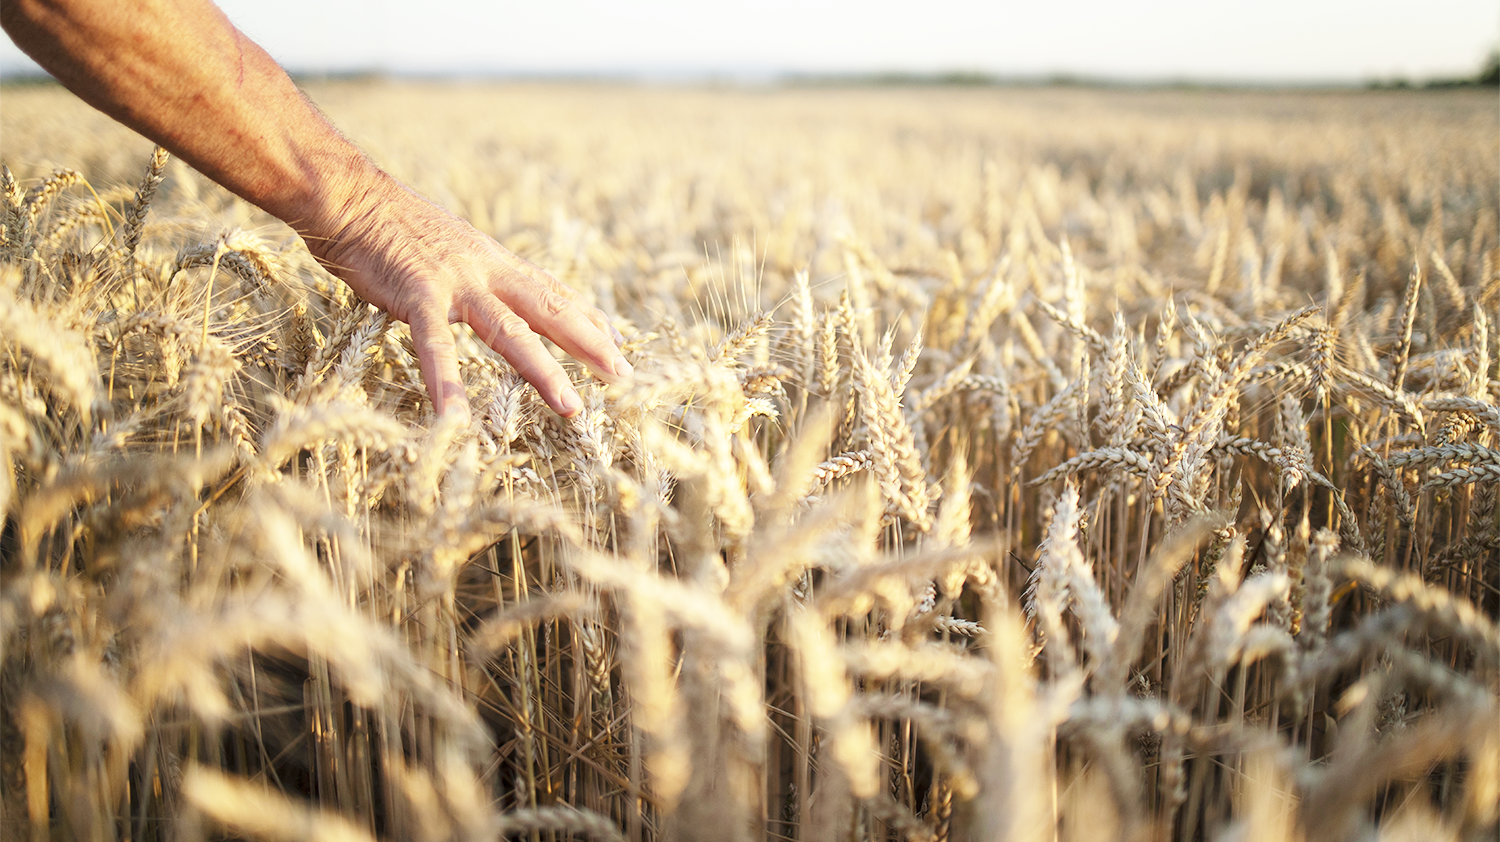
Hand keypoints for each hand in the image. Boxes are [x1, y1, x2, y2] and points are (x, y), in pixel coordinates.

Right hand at [306, 172, 629, 422]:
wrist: (347, 194)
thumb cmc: (389, 224)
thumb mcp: (449, 245)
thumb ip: (474, 272)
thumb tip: (491, 291)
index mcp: (494, 261)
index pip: (552, 291)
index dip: (587, 317)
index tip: (617, 341)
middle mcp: (486, 270)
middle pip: (550, 309)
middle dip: (590, 344)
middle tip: (624, 377)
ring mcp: (455, 282)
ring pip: (510, 331)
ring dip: (542, 370)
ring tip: (570, 407)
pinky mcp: (416, 294)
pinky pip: (435, 344)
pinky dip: (446, 382)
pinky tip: (455, 419)